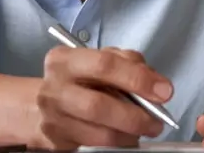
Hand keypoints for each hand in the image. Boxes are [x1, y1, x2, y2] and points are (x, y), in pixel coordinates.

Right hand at [35, 46, 174, 149]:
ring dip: (129, 135)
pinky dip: (117, 143)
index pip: (105, 65)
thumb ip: (127, 63)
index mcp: (65, 60)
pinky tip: (124, 136)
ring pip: (100, 134)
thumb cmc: (78, 80)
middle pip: (99, 106)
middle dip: (135, 116)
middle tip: (156, 122)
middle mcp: (54, 88)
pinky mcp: (56, 142)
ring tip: (143, 130)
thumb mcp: (98, 59)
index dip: (138, 79)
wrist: (39, 106)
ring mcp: (53, 118)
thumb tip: (156, 84)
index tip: (164, 91)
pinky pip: (95, 147)